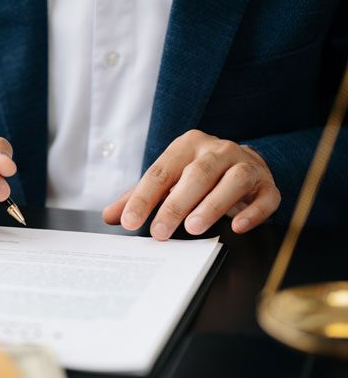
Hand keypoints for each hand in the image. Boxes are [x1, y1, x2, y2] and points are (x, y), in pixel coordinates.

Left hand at [103, 130, 280, 239]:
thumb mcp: (167, 181)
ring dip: (213, 205)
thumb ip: (138, 197)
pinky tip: (238, 227)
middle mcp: (218, 150)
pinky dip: (254, 213)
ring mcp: (246, 165)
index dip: (143, 197)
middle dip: (176, 204)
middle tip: (160, 231)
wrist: (244, 163)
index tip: (129, 222)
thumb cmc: (197, 175)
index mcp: (187, 146)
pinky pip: (265, 197)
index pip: (161, 171)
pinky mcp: (267, 184)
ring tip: (194, 228)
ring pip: (232, 182)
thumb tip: (110, 216)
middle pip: (197, 174)